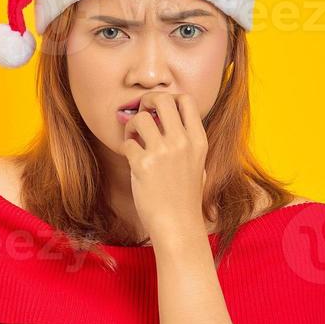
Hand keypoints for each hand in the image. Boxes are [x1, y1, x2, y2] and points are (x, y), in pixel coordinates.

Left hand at [119, 92, 208, 244]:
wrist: (178, 225)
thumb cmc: (186, 198)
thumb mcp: (199, 165)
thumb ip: (188, 142)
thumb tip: (169, 121)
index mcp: (198, 141)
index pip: (187, 100)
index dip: (170, 97)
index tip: (160, 109)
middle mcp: (182, 142)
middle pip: (162, 99)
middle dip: (147, 101)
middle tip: (142, 114)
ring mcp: (163, 153)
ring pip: (140, 118)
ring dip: (132, 125)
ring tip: (134, 138)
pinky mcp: (143, 165)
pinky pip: (127, 142)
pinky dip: (126, 147)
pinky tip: (131, 158)